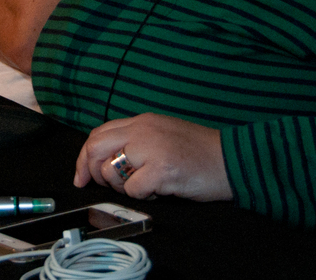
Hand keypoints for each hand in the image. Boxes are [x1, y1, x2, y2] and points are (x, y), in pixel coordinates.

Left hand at [74, 112, 232, 201]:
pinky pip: (133, 189)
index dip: (84, 157)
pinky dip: (142, 195)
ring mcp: (151, 148)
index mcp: (141, 121)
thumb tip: (103, 162)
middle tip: (100, 185)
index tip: (81, 176)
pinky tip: (160, 190)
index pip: (98, 134)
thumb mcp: (162, 135)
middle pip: (95, 148)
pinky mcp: (162, 169)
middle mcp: (142, 130)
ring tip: (145, 185)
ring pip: (111, 171)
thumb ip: (134, 141)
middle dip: (91, 171)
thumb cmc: (200, 152)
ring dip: (122, 186)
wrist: (234, 160)